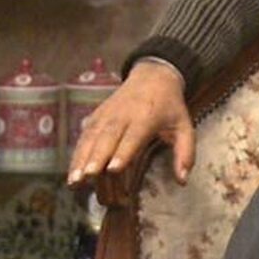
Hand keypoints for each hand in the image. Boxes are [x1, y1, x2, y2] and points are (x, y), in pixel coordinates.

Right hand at [67, 61, 193, 186]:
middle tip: (87, 177)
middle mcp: (124, 115)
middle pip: (107, 137)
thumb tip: (182, 181)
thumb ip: (185, 153)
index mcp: (147, 117)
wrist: (153, 77)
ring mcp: (107, 114)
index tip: (113, 169)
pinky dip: (77, 152)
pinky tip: (72, 171)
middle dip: (96, 157)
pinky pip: (85, 135)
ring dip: (81, 158)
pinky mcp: (96, 115)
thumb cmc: (169, 107)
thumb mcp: (184, 126)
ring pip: (92, 137)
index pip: (133, 136)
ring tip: (74, 180)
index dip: (123, 152)